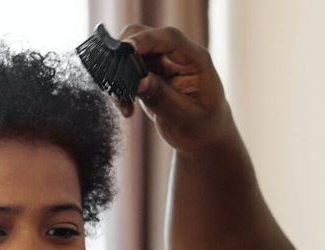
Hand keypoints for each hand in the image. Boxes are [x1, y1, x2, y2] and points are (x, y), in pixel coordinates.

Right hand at [117, 25, 236, 153]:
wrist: (205, 137)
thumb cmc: (202, 127)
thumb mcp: (183, 116)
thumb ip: (161, 96)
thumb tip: (138, 81)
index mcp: (195, 60)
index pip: (168, 38)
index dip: (144, 40)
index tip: (123, 50)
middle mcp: (178, 54)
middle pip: (144, 36)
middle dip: (125, 57)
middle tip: (118, 87)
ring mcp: (162, 60)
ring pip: (130, 52)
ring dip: (120, 75)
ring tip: (125, 105)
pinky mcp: (150, 70)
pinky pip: (127, 68)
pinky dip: (122, 85)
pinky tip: (127, 107)